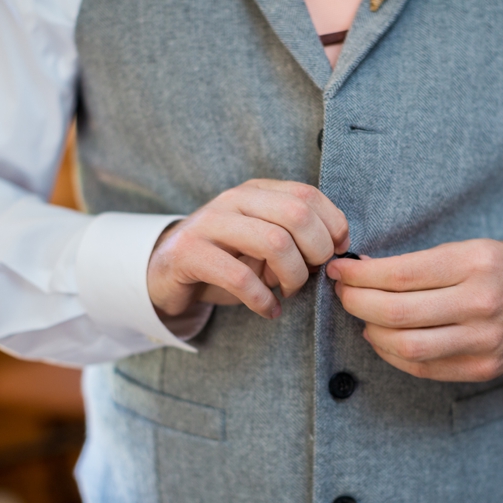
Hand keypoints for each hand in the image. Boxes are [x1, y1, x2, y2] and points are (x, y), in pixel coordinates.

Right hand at [148, 179, 348, 322]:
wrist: (165, 272)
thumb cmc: (224, 261)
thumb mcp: (262, 245)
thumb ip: (295, 241)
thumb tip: (336, 254)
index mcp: (257, 192)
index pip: (307, 195)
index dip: (332, 225)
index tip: (335, 253)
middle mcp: (235, 200)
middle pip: (297, 215)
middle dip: (316, 252)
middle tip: (312, 277)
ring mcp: (211, 224)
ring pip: (274, 242)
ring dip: (292, 277)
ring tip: (289, 294)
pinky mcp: (190, 254)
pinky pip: (239, 277)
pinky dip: (262, 300)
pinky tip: (269, 311)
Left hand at [327, 238, 502, 380]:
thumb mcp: (473, 248)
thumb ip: (423, 263)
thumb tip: (364, 271)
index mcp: (477, 262)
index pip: (401, 274)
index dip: (361, 275)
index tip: (340, 271)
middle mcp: (481, 303)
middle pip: (397, 313)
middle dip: (358, 303)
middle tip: (343, 294)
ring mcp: (483, 341)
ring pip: (406, 346)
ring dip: (373, 332)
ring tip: (363, 317)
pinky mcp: (482, 369)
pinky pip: (423, 368)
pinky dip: (393, 355)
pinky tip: (383, 339)